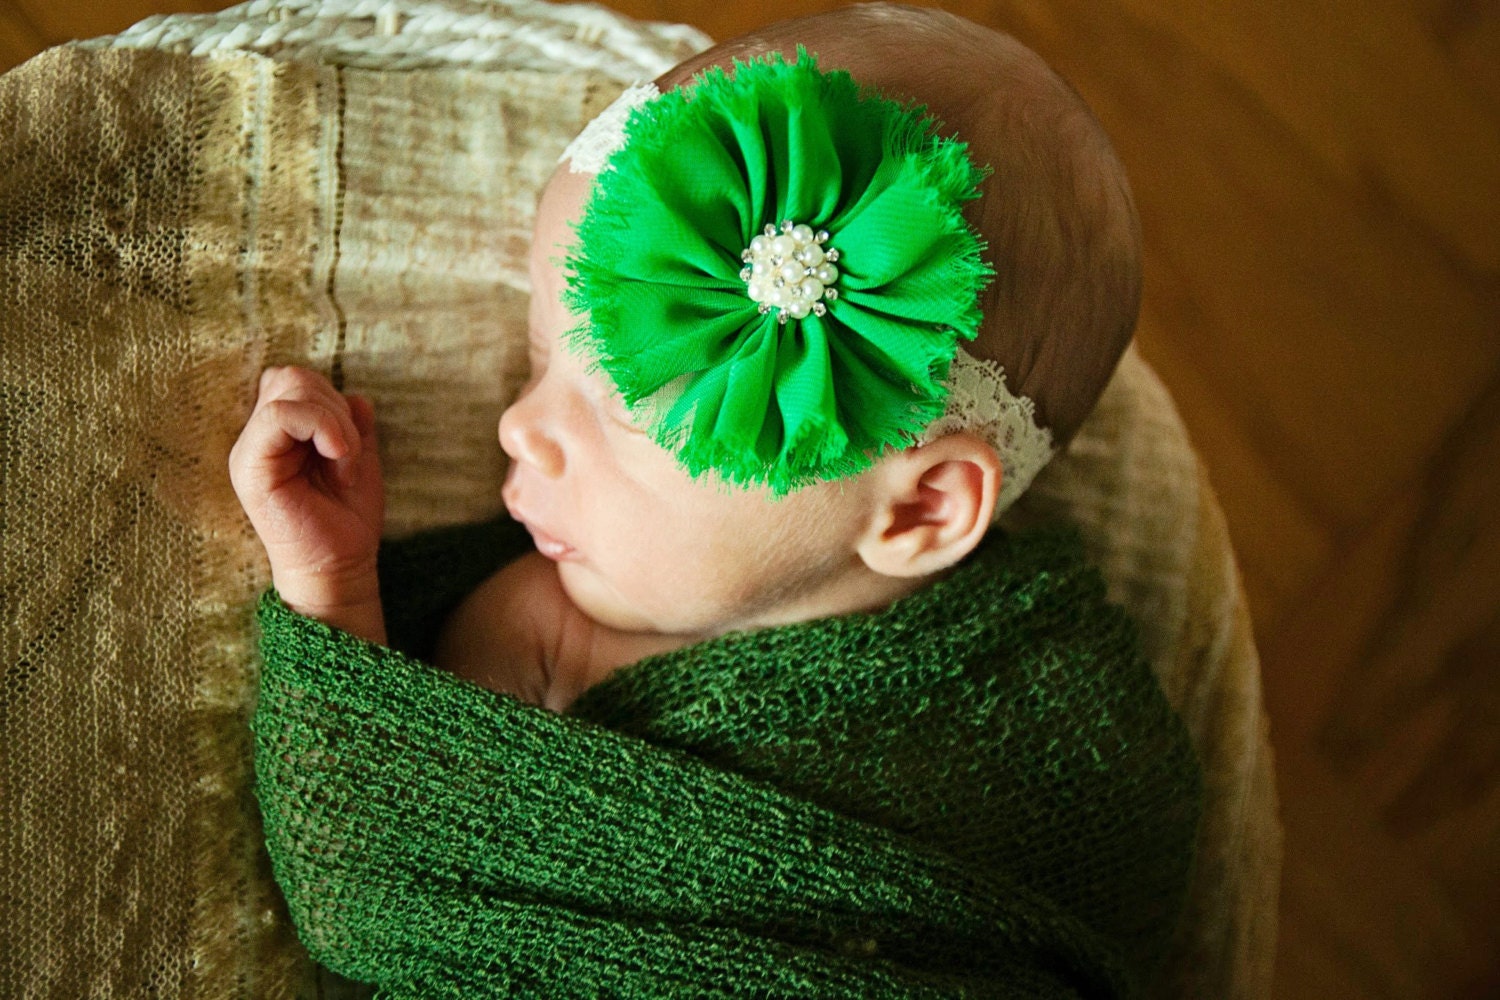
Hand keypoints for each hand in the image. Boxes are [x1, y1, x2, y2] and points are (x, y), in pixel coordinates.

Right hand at [229, 366, 386, 639]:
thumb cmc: (346, 518)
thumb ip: (351, 424)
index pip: (294, 380)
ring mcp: (249, 451)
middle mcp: (257, 438)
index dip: (330, 398)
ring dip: (335, 423)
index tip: (348, 443)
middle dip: (335, 407)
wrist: (340, 565)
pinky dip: (323, 428)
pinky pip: (280, 415)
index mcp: (277, 434)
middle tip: (347, 454)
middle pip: (292, 377)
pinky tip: (338, 460)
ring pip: (290, 389)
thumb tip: (357, 396)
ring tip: (343, 464)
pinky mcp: (250, 467)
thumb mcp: (356, 458)